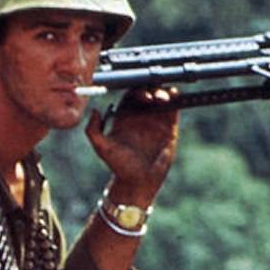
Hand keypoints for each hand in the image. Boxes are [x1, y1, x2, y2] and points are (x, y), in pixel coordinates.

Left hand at [85, 87, 178, 202]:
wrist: (139, 182)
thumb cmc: (119, 166)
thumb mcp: (102, 147)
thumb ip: (93, 130)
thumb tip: (95, 111)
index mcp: (125, 115)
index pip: (131, 94)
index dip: (136, 88)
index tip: (141, 92)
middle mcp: (141, 115)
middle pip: (148, 92)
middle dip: (152, 88)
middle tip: (154, 94)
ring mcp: (156, 120)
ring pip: (162, 98)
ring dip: (164, 92)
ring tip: (164, 96)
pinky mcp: (169, 128)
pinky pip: (174, 109)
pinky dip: (176, 100)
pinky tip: (175, 96)